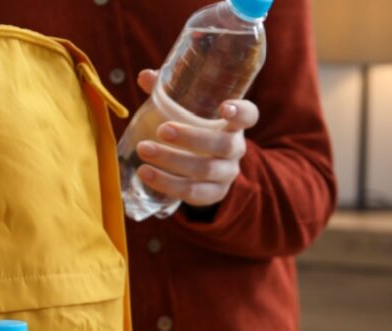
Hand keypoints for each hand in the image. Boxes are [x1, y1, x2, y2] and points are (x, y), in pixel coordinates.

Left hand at [134, 69, 258, 207]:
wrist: (202, 168)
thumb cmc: (194, 129)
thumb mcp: (187, 110)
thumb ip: (169, 93)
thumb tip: (146, 77)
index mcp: (234, 124)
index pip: (248, 115)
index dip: (241, 112)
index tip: (224, 107)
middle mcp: (235, 149)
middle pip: (223, 145)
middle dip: (192, 138)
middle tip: (162, 130)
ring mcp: (226, 173)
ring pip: (205, 170)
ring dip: (172, 161)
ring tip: (142, 149)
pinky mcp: (214, 194)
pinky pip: (193, 193)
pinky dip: (167, 184)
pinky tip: (145, 174)